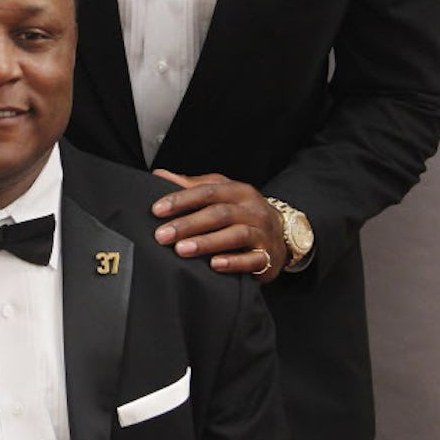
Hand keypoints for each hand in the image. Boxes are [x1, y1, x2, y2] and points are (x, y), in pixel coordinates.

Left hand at [151, 171, 285, 282]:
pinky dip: (233, 262)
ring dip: (207, 242)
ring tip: (181, 250)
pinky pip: (253, 259)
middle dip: (188, 224)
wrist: (282, 233)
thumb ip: (192, 186)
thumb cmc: (242, 212)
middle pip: (219, 214)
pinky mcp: (268, 257)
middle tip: (162, 235)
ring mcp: (262, 233)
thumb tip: (160, 174)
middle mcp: (252, 210)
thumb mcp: (221, 194)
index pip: (207, 191)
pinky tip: (214, 265)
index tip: (157, 210)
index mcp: (238, 191)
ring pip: (235, 235)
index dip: (181, 200)